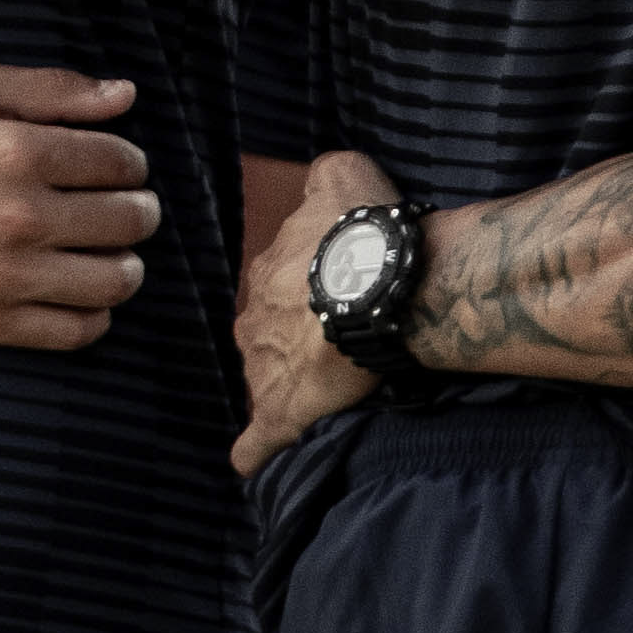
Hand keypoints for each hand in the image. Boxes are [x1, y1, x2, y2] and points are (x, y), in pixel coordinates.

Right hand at [0, 65, 156, 347]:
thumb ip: (54, 89)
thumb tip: (126, 96)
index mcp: (17, 154)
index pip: (123, 163)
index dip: (130, 164)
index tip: (117, 170)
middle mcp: (17, 217)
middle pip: (129, 221)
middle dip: (136, 210)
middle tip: (123, 209)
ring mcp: (6, 277)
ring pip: (116, 281)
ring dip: (125, 264)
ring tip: (108, 252)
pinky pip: (79, 331)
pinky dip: (94, 313)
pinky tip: (78, 289)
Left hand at [232, 147, 398, 470]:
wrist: (378, 286)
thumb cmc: (365, 233)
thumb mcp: (346, 177)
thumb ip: (327, 174)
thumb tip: (322, 174)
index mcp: (268, 273)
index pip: (278, 284)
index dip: (308, 290)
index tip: (337, 295)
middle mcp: (254, 320)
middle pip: (267, 331)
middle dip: (292, 336)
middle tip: (336, 341)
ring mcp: (262, 369)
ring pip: (266, 376)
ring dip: (287, 381)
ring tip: (326, 388)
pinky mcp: (278, 412)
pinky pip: (255, 440)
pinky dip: (256, 450)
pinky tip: (257, 458)